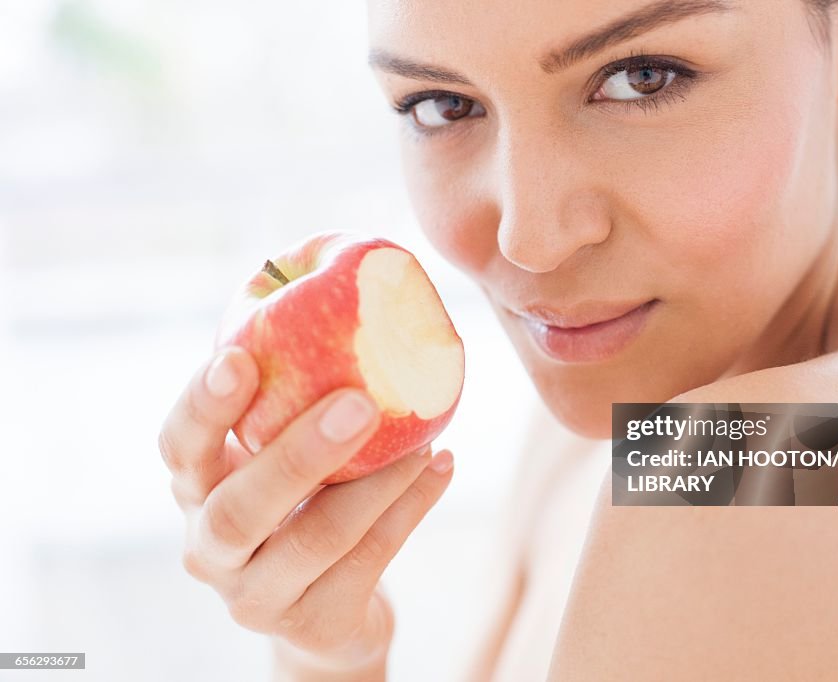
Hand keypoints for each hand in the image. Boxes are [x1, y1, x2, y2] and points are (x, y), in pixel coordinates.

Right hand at [158, 347, 453, 674]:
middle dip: (300, 453)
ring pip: (317, 539)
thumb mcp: (283, 451)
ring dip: (380, 482)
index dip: (204, 405)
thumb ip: (292, 393)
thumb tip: (352, 283)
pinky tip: (442, 464)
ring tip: (426, 437)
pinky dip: (411, 508)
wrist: (322, 610)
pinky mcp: (312, 625)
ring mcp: (256, 597)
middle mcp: (210, 548)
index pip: (178, 446)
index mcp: (196, 490)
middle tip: (360, 403)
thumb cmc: (302, 501)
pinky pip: (369, 561)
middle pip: (241, 509)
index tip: (241, 357)